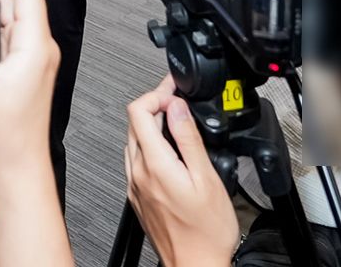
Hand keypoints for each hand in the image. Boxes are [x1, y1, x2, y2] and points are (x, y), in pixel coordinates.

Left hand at [125, 76, 239, 266]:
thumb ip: (189, 139)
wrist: (195, 265)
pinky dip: (149, 145)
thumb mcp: (207, 177)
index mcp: (154, 164)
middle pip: (134, 122)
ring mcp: (135, 185)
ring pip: (133, 140)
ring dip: (151, 124)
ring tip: (175, 119)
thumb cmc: (205, 231)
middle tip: (177, 98)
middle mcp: (138, 173)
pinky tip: (168, 149)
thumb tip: (178, 107)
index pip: (139, 110)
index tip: (175, 91)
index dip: (157, 93)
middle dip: (155, 104)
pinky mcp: (138, 196)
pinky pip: (136, 159)